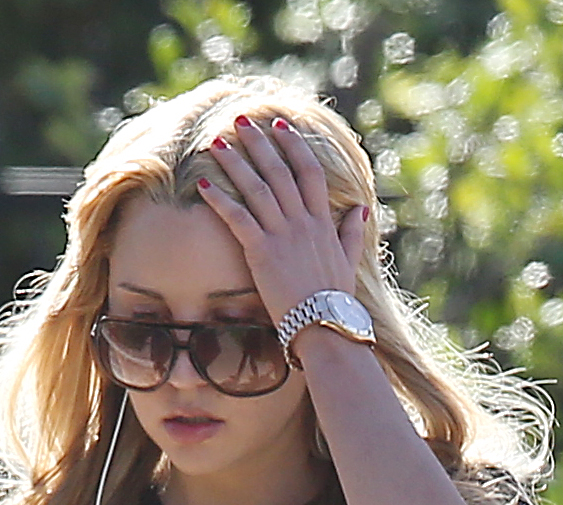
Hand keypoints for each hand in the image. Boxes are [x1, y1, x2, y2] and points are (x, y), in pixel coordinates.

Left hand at [197, 114, 367, 329]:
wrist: (324, 326)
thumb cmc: (335, 300)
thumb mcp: (348, 261)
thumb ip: (351, 233)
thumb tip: (359, 210)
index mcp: (323, 221)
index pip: (309, 171)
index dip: (294, 145)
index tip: (280, 126)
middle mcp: (302, 222)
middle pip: (279, 171)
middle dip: (259, 143)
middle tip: (241, 121)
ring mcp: (282, 235)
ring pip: (256, 188)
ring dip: (235, 163)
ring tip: (217, 142)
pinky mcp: (262, 253)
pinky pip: (238, 219)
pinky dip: (219, 200)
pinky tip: (202, 185)